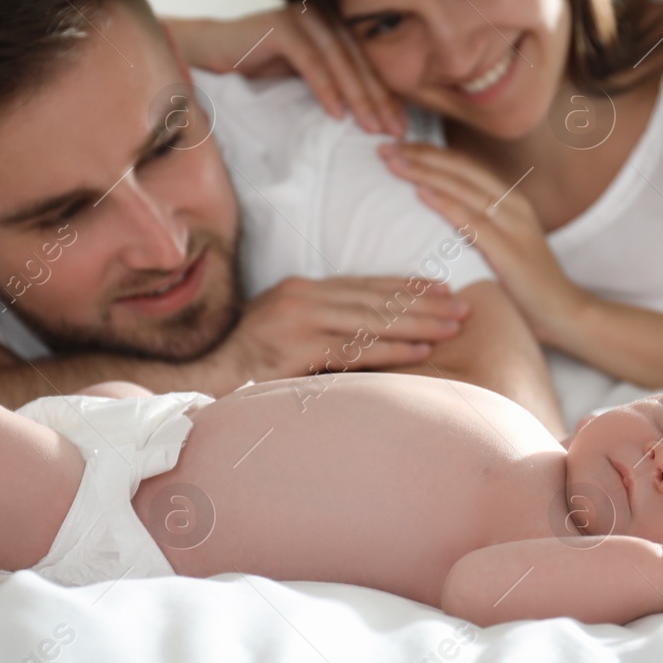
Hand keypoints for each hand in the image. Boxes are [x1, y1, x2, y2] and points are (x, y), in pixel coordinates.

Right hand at [164, 8, 406, 136]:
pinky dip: (326, 88)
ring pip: (340, 61)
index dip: (386, 95)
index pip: (368, 63)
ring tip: (371, 127)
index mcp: (334, 27)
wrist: (208, 52)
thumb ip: (333, 84)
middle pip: (360, 61)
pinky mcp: (280, 26)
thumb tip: (370, 116)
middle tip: (395, 131)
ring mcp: (302, 17)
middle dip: (379, 99)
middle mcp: (323, 16)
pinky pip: (310, 61)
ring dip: (358, 96)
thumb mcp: (303, 77)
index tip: (402, 127)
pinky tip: (336, 113)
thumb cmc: (257, 67)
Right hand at [212, 276, 468, 384]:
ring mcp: (298, 320)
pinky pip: (355, 348)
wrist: (200, 377)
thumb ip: (319, 326)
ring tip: (453, 327)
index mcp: (300, 288)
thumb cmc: (244, 363)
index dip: (405, 286)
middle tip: (462, 306)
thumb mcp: (282, 332)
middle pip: (376, 298)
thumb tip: (365, 335)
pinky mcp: (297, 348)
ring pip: (372, 319)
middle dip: (423, 303)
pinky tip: (421, 350)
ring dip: (418, 323)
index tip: (441, 289)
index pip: (364, 284)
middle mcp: (301, 296)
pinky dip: (392, 348)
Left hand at [379, 143, 586, 346]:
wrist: (566, 314)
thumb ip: (480, 229)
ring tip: (393, 161)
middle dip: (420, 155)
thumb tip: (443, 220)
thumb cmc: (529, 286)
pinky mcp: (509, 249)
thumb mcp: (505, 247)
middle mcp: (513, 205)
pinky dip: (444, 203)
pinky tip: (420, 192)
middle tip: (384, 146)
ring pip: (462, 188)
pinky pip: (471, 221)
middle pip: (460, 169)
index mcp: (511, 201)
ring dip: (424, 171)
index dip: (430, 153)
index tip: (398, 146)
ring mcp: (513, 225)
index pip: (465, 167)